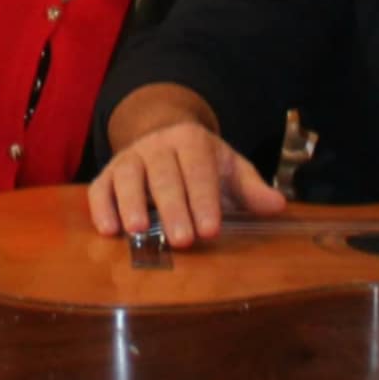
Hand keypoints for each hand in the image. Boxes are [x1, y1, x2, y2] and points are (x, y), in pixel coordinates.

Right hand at [88, 120, 284, 248]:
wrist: (164, 138)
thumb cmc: (202, 163)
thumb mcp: (230, 168)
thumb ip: (251, 188)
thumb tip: (278, 205)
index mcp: (192, 140)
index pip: (198, 169)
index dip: (204, 199)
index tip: (211, 230)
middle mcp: (157, 145)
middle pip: (163, 175)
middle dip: (173, 208)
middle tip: (183, 240)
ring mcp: (129, 158)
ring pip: (128, 178)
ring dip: (131, 204)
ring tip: (138, 232)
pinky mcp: (107, 175)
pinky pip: (100, 188)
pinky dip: (102, 207)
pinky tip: (109, 230)